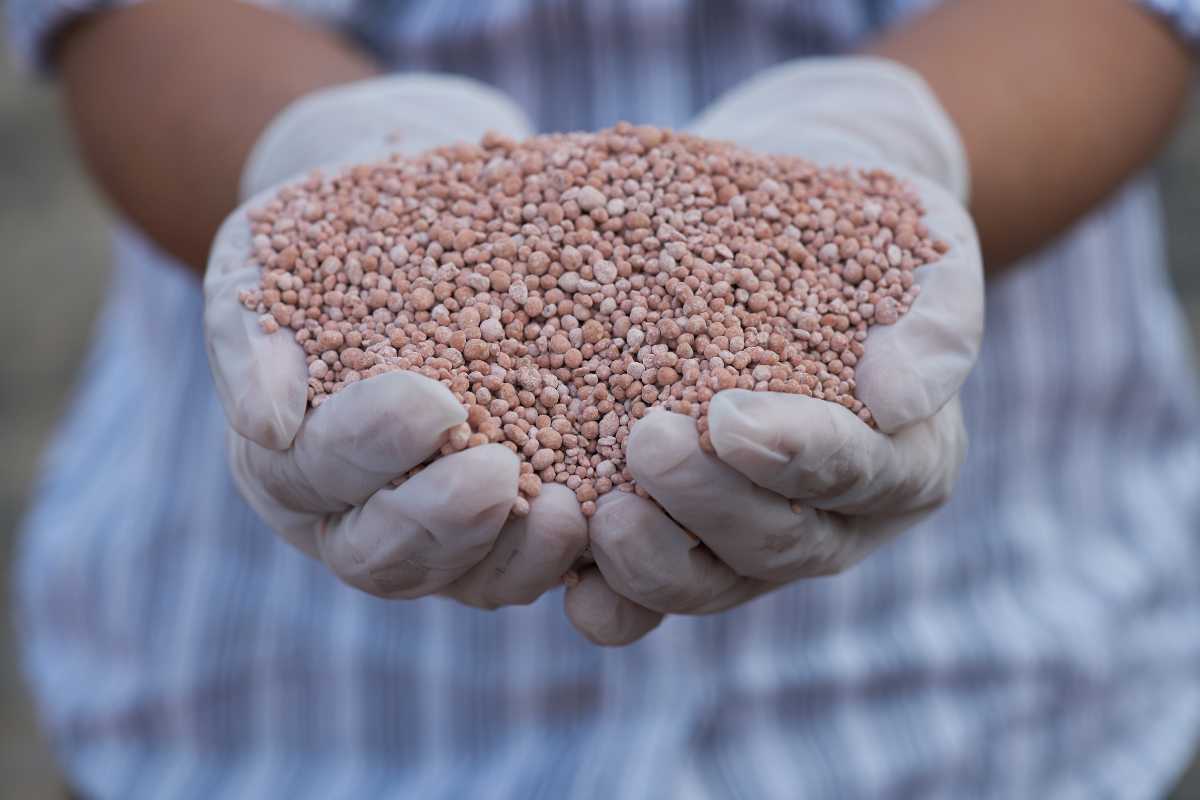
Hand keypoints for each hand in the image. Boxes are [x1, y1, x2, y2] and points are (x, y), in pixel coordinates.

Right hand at [205, 75, 588, 607]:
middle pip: (382, 556)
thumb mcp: (265, 266)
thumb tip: (266, 419)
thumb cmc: (318, 248)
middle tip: (497, 471)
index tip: (432, 400)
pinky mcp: (505, 534)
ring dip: (517, 554)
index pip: (312, 471)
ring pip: (466, 582)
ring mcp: (432, 536)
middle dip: (440, 518)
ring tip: (568, 510)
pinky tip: (610, 513)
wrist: (394, 233)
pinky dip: (569, 553)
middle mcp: (352, 518)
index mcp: (285, 461)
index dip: (367, 446)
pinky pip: (533, 567)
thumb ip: (253, 337)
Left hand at [564, 58, 983, 644]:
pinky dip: (600, 586)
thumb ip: (934, 321)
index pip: (858, 476)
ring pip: (703, 586)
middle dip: (709, 505)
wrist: (779, 221)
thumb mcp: (919, 245)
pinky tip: (557, 538)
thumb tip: (899, 398)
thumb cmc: (858, 230)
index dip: (796, 457)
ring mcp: (748, 538)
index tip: (731, 418)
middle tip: (647, 440)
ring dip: (648, 559)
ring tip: (598, 507)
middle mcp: (830, 520)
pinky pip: (638, 596)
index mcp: (904, 464)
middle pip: (776, 547)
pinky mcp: (675, 535)